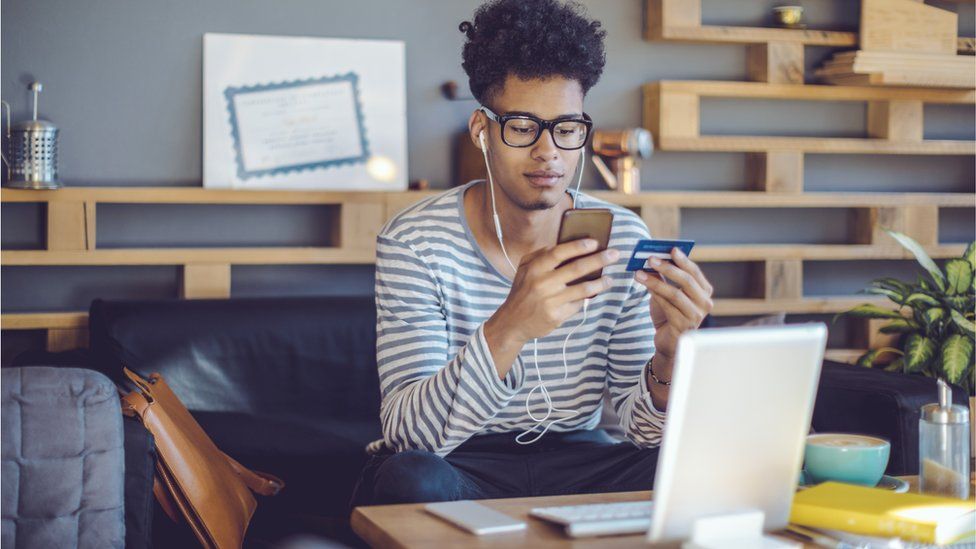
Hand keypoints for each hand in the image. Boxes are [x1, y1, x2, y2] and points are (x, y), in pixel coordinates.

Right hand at [491, 239, 619, 343]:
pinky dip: (586, 298)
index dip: (578, 246)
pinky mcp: (556, 315)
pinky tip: (592, 294)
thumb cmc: (523, 292)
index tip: (595, 242)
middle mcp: (542, 283)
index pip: (559, 253)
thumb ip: (541, 255)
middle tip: (614, 255)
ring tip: (610, 279)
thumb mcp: (525, 269)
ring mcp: (550, 300)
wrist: (513, 322)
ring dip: (601, 283)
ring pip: (583, 289)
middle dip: (599, 260)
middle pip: (576, 268)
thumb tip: (568, 246)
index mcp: (534, 268)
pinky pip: (578, 304)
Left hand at [634, 247, 713, 362]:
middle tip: (650, 258)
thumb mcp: (668, 293)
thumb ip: (664, 278)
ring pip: (675, 294)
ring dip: (655, 281)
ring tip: (639, 273)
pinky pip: (667, 307)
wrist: (668, 341)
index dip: (683, 260)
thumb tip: (653, 258)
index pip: (695, 272)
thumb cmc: (670, 314)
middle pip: (687, 281)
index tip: (671, 249)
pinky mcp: (683, 326)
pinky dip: (655, 295)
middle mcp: (705, 303)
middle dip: (668, 268)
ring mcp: (696, 316)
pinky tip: (644, 287)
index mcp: (704, 292)